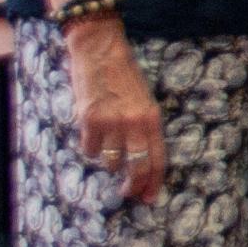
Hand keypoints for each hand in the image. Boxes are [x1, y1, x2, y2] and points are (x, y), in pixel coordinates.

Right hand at [66, 17, 164, 202]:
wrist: (100, 49)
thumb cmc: (124, 74)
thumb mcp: (144, 99)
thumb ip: (144, 127)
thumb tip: (140, 157)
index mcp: (152, 118)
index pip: (157, 159)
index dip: (153, 182)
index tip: (148, 197)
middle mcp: (134, 123)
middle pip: (137, 167)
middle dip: (133, 186)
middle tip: (128, 192)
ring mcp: (111, 123)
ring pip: (111, 161)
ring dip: (109, 160)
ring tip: (107, 144)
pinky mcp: (89, 119)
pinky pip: (89, 149)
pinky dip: (90, 148)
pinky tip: (92, 134)